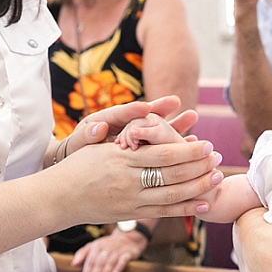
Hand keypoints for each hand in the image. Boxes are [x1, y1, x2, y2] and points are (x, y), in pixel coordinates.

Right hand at [49, 139, 222, 224]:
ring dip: (197, 186)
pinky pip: (163, 212)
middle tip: (219, 158)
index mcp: (123, 158)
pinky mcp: (129, 214)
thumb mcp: (100, 147)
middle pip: (172, 173)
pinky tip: (203, 204)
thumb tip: (150, 121)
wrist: (56, 198)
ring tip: (217, 178)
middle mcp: (128, 180)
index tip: (207, 144)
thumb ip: (127, 139)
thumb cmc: (79, 166)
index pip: (163, 154)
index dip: (188, 151)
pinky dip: (185, 209)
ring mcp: (130, 200)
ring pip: (172, 195)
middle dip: (199, 166)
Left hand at [66, 96, 196, 156]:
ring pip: (159, 127)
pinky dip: (176, 141)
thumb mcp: (78, 144)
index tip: (144, 107)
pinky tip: (192, 141)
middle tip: (174, 102)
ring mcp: (139, 135)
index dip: (133, 111)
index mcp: (108, 120)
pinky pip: (163, 143)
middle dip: (160, 109)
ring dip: (174, 123)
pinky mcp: (147, 148)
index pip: (122, 113)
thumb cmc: (78, 153)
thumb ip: (87, 135)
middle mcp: (127, 124)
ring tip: (191, 116)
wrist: (79, 168)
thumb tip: (100, 128)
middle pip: (146, 115)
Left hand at [71, 228, 147, 271]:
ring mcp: (118, 249)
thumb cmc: (108, 245)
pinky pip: (123, 260)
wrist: (129, 238)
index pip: (90, 261)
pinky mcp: (128, 253)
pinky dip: (119, 267)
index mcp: (97, 246)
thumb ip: (83, 253)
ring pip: (110, 263)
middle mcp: (107, 247)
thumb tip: (73, 264)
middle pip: (99, 263)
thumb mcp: (95, 246)